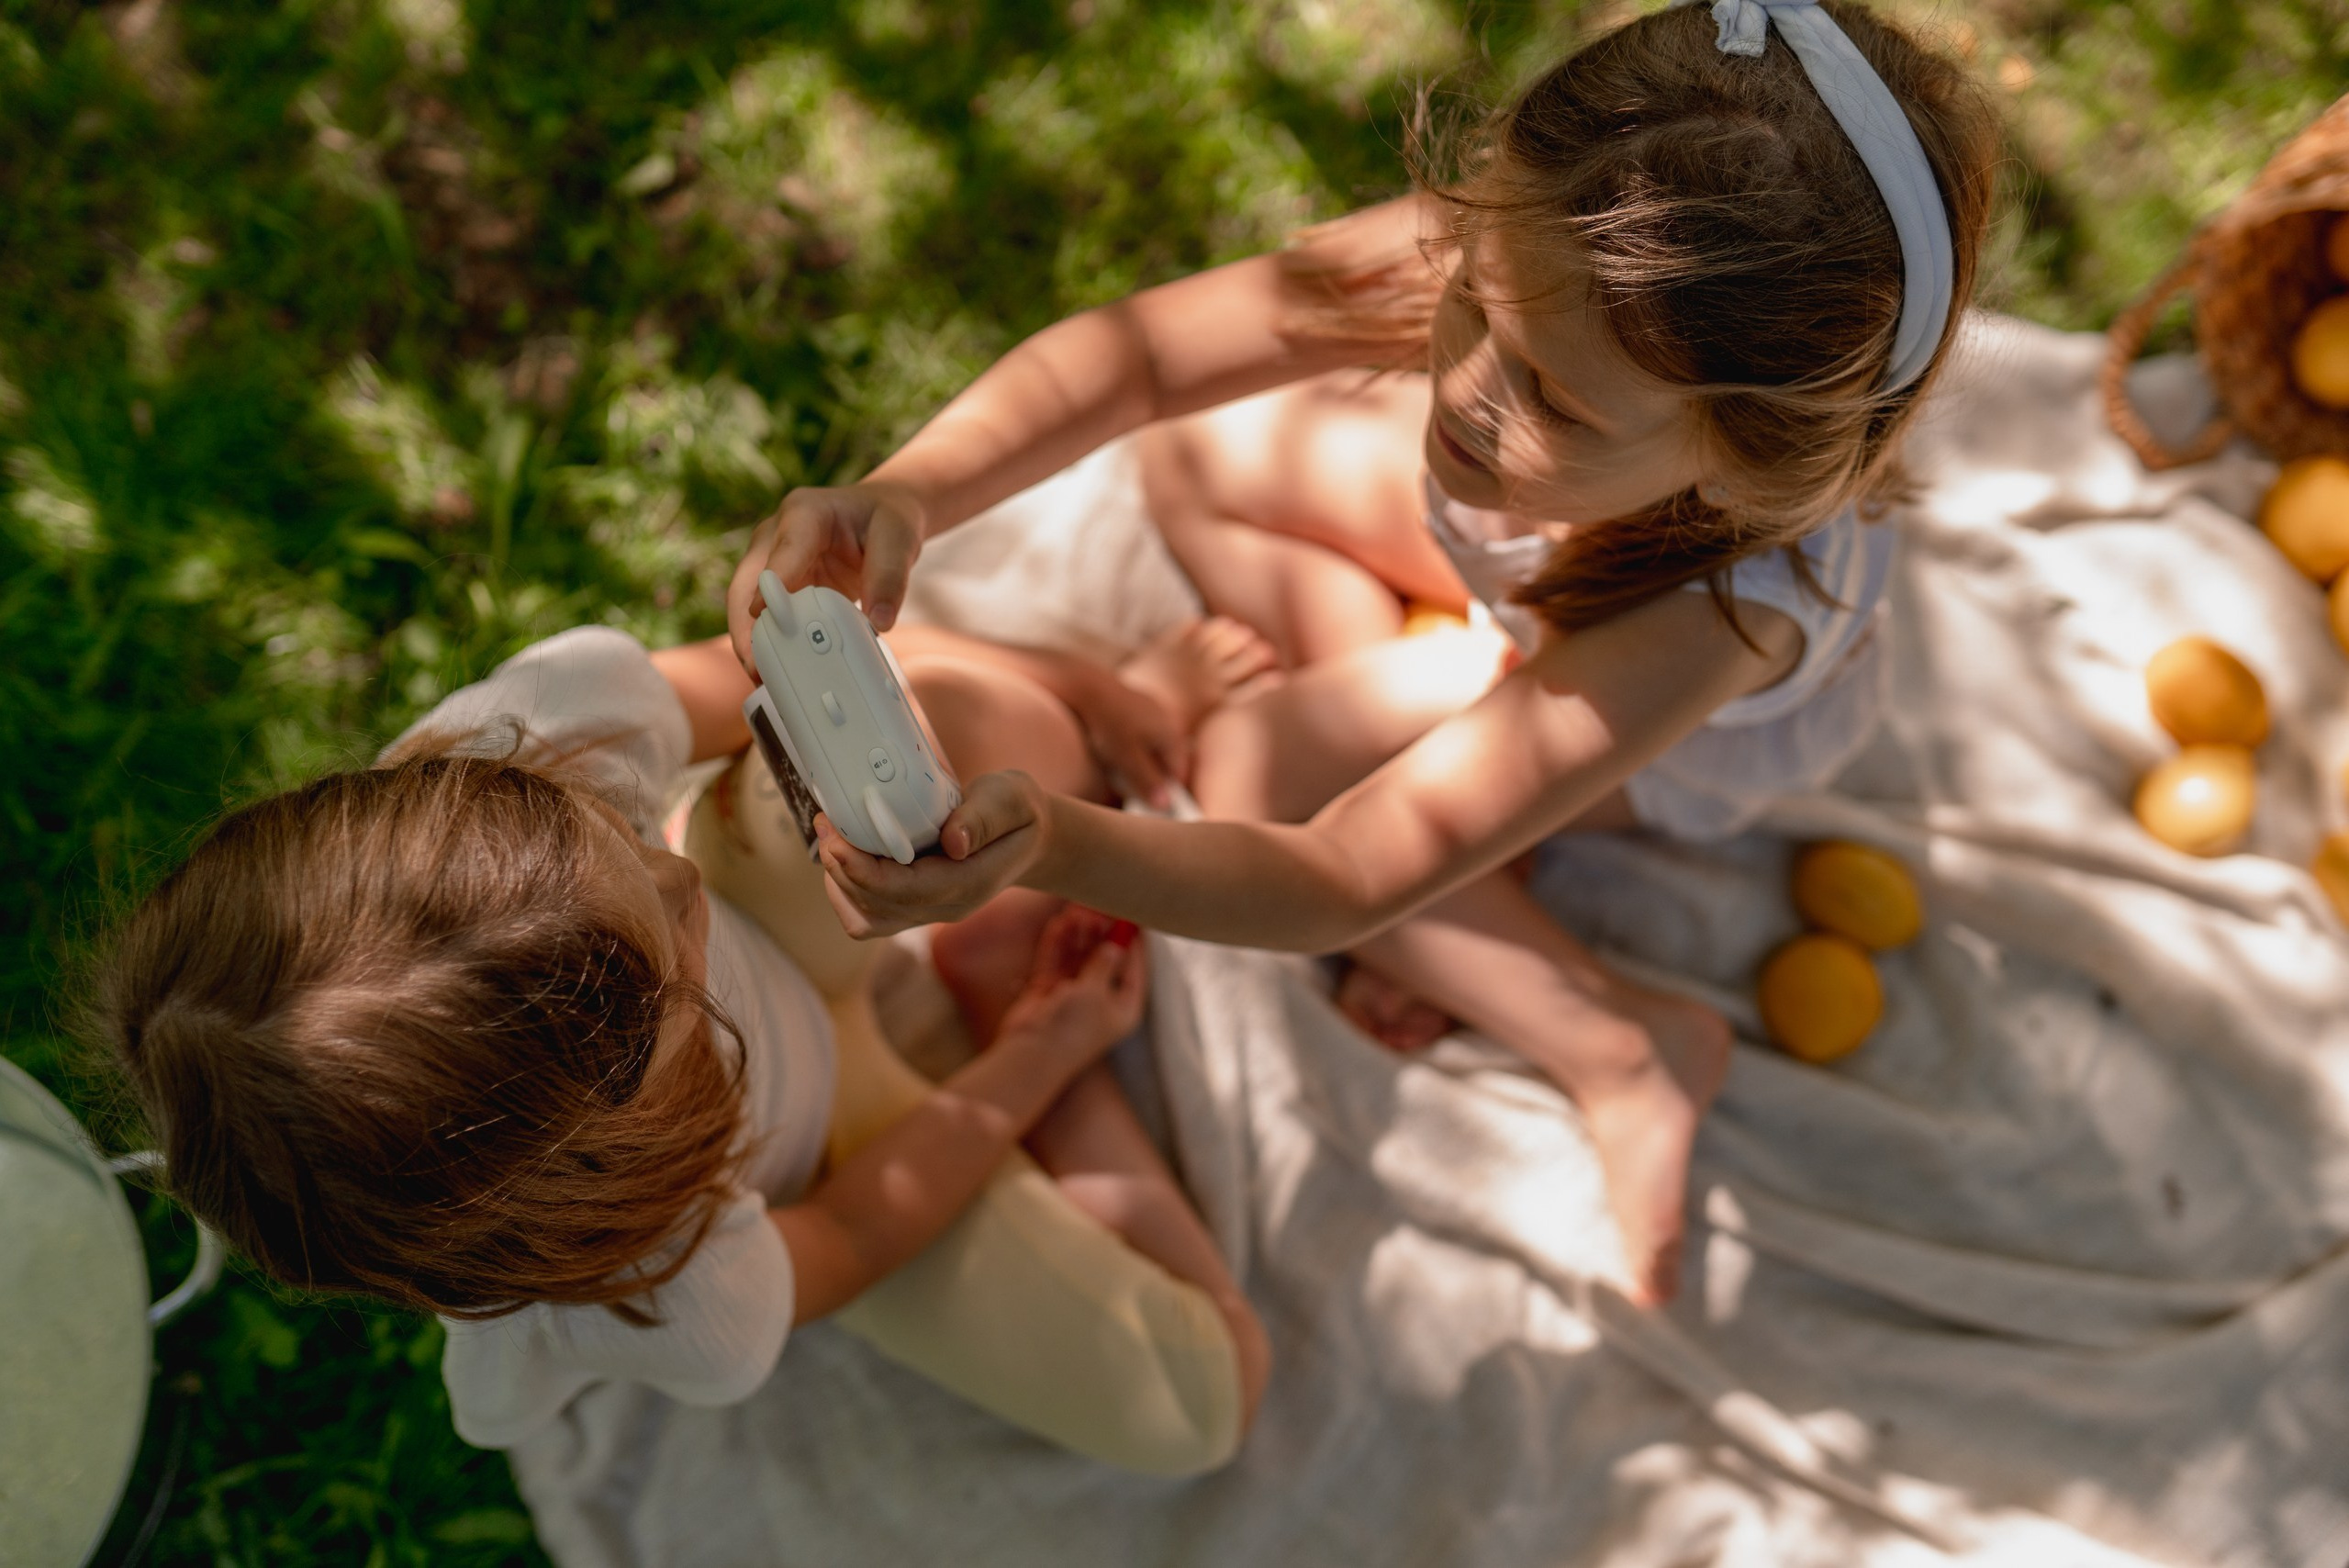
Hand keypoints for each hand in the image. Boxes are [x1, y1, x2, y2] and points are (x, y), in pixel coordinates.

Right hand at [728, 480, 926, 667]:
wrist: (881, 515)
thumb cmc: (887, 520)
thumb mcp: (900, 539)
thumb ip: (890, 577)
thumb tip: (880, 623)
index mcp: (805, 512)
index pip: (786, 547)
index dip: (774, 579)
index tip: (762, 611)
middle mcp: (777, 535)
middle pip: (748, 581)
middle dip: (746, 624)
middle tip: (754, 665)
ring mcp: (771, 561)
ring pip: (746, 603)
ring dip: (750, 640)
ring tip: (760, 678)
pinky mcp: (779, 587)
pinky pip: (764, 617)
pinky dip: (767, 643)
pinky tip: (773, 671)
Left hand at [813, 771, 1049, 937]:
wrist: (1028, 839)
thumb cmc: (1017, 812)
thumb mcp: (1011, 799)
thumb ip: (984, 818)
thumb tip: (952, 841)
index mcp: (968, 883)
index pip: (904, 890)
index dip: (862, 870)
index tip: (835, 837)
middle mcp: (945, 907)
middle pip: (876, 906)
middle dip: (842, 868)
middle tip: (826, 822)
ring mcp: (928, 912)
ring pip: (866, 918)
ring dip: (839, 882)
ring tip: (830, 838)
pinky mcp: (914, 908)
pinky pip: (869, 917)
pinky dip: (846, 892)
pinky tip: (843, 858)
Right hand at [993, 905, 1147, 1063]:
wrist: (1031, 1055)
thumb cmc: (1073, 1028)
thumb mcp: (1096, 991)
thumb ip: (1104, 963)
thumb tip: (1115, 944)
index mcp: (1123, 1008)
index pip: (1135, 969)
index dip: (1134, 942)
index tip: (1133, 914)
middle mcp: (1099, 1001)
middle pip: (1104, 960)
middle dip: (1101, 933)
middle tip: (1100, 905)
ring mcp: (1072, 997)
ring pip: (1078, 958)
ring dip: (1078, 935)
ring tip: (1078, 909)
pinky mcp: (1047, 992)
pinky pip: (1055, 962)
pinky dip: (1057, 944)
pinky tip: (1059, 923)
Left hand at [1062, 668, 1185, 808]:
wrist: (1081, 684)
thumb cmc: (1106, 721)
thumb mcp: (1125, 756)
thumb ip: (1146, 780)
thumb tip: (1166, 806)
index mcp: (1169, 732)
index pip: (1178, 772)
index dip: (1169, 793)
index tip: (1156, 810)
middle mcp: (1163, 720)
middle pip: (1163, 761)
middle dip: (1151, 780)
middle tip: (1134, 797)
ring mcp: (1146, 712)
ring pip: (1147, 749)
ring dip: (1137, 765)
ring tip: (1117, 774)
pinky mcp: (1128, 708)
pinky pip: (1133, 736)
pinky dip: (1125, 750)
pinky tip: (1106, 754)